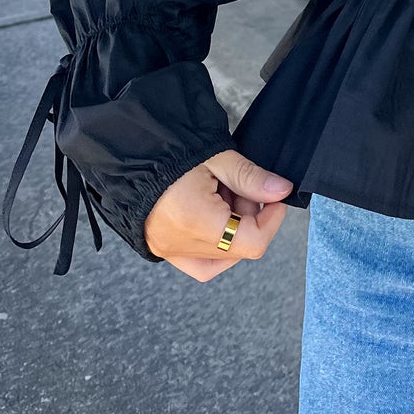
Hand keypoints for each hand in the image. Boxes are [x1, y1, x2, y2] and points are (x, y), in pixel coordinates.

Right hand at [145, 150, 292, 281]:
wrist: (131, 153)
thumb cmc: (171, 151)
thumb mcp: (217, 158)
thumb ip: (251, 178)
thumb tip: (282, 191)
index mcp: (195, 221)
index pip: (252, 242)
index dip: (272, 220)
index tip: (276, 197)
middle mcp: (180, 244)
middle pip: (237, 248)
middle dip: (250, 218)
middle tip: (241, 186)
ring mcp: (168, 250)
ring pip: (221, 256)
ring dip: (233, 228)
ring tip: (224, 195)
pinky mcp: (162, 248)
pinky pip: (199, 262)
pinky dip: (216, 245)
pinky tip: (218, 217)